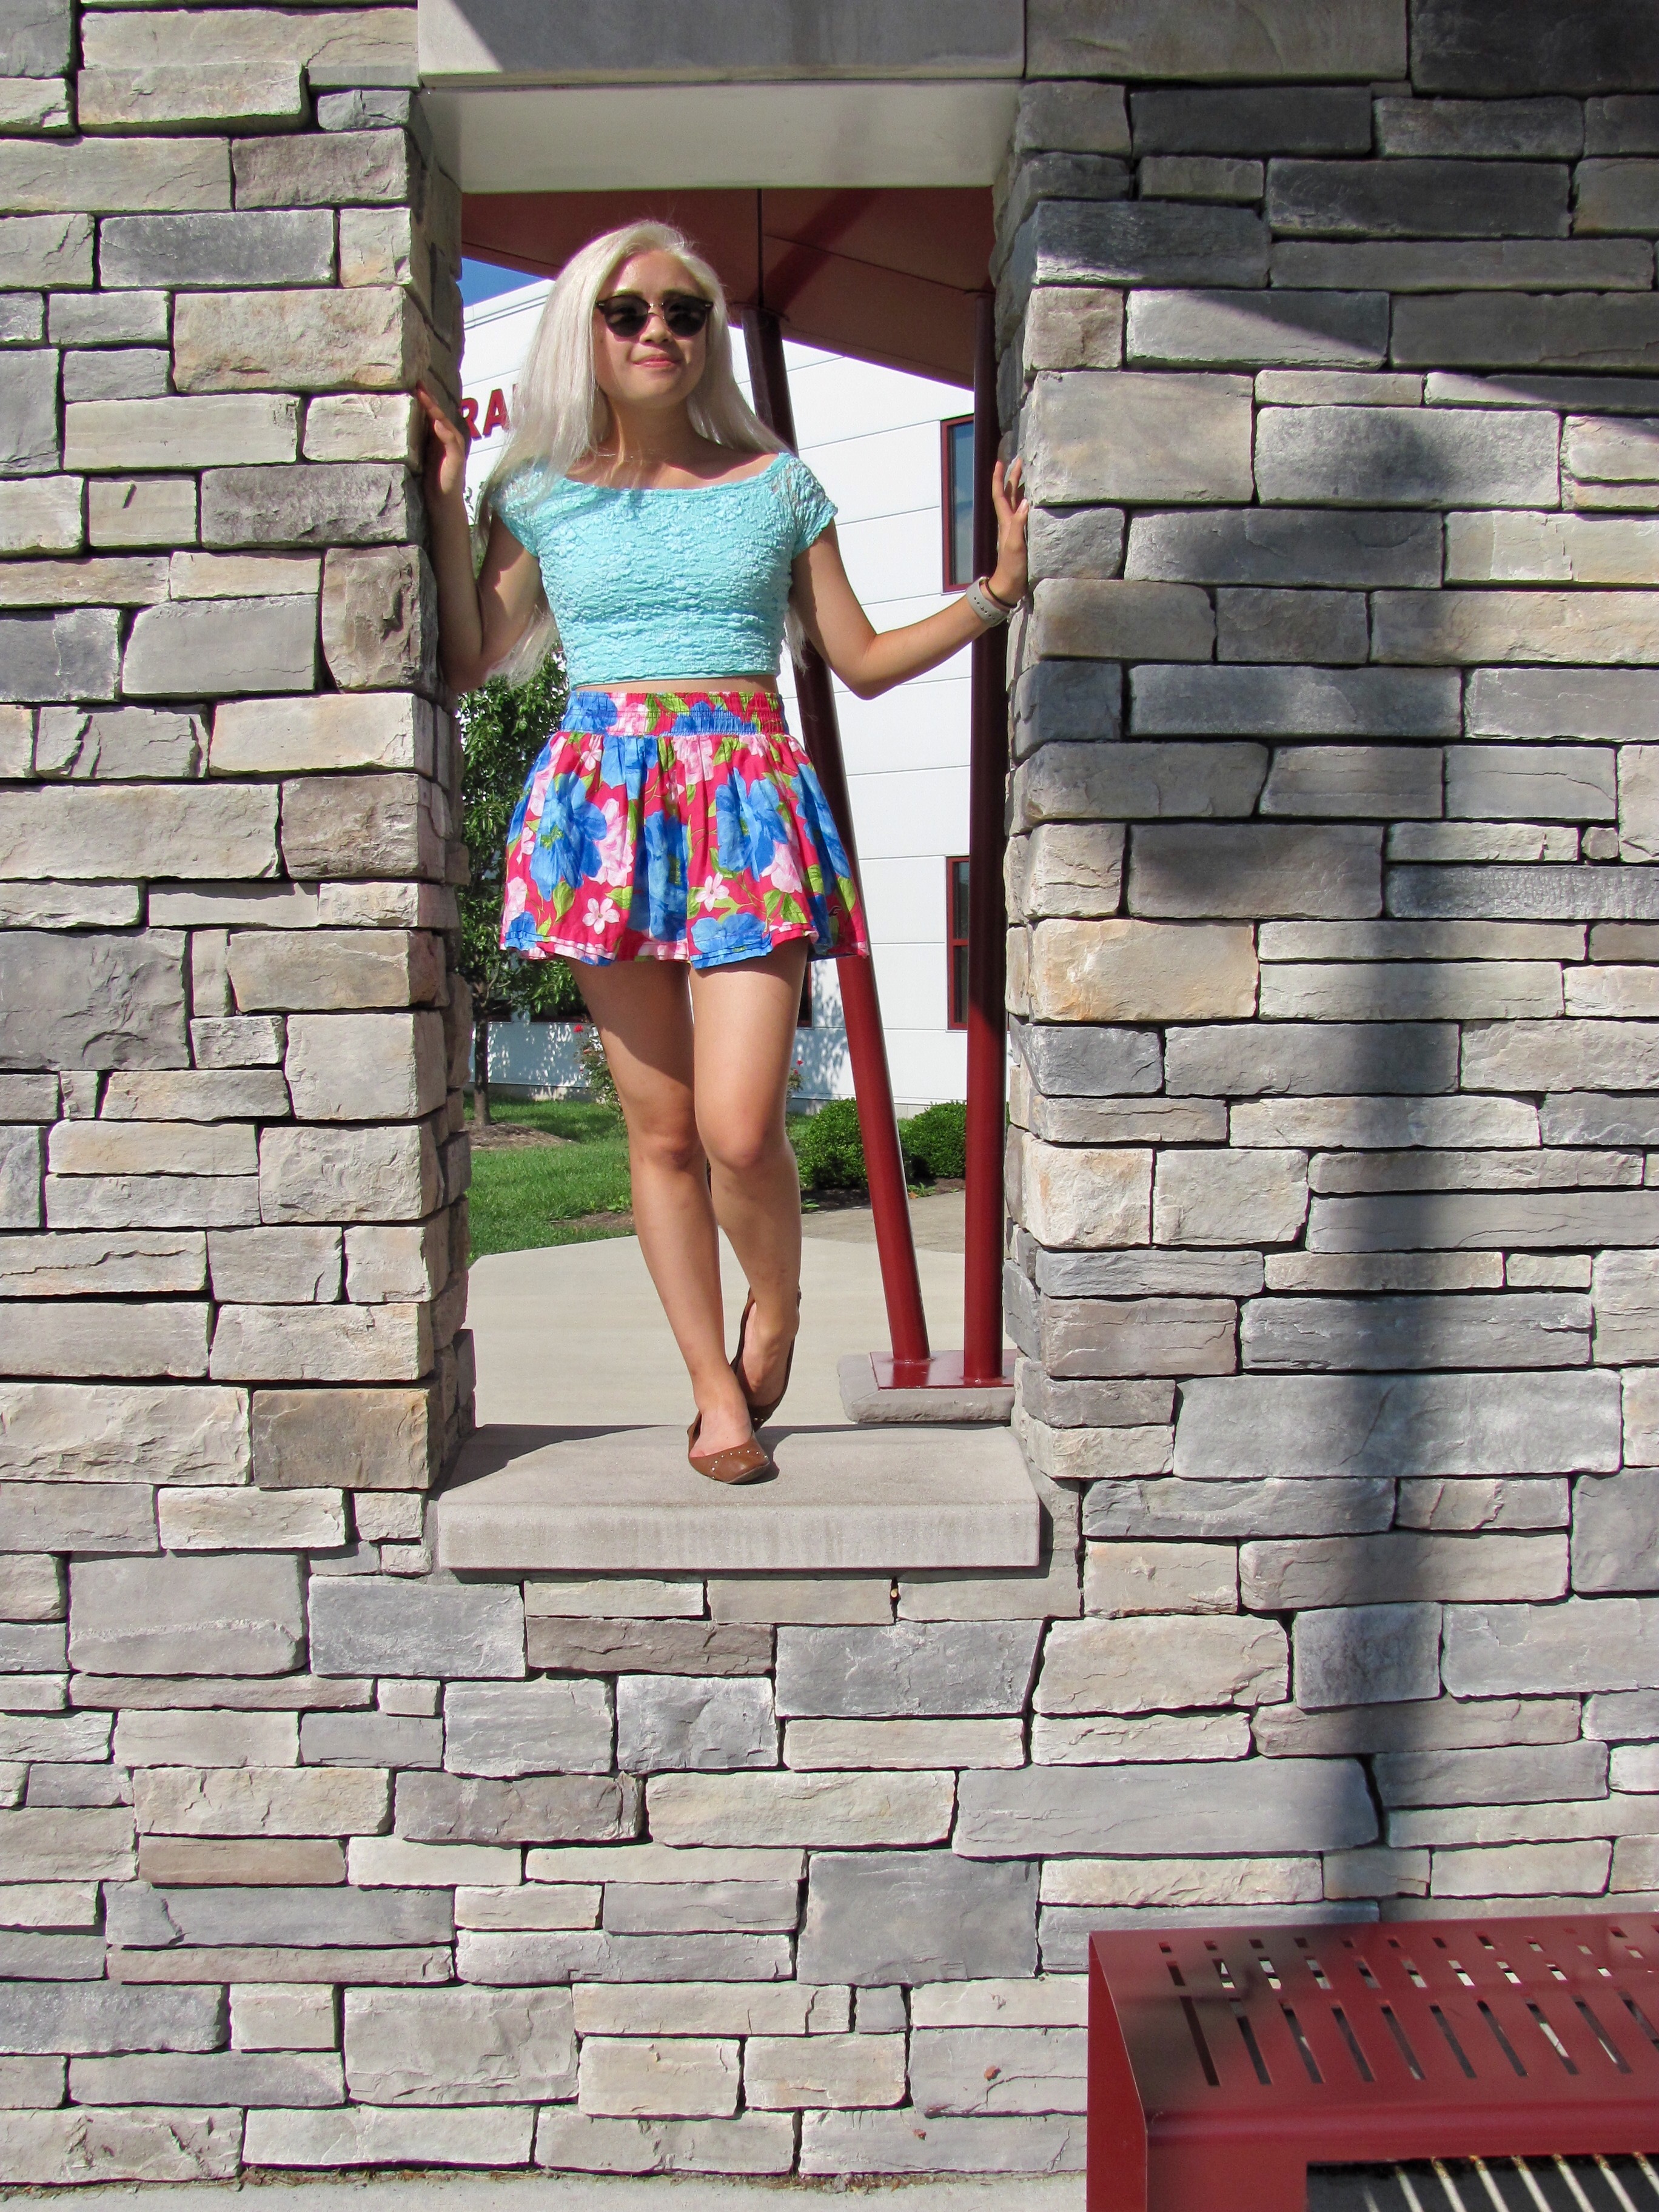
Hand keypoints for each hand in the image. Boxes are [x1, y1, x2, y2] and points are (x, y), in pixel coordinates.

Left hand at [416, 384, 468, 506]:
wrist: (442, 503)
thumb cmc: (432, 481)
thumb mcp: (420, 455)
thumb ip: (417, 439)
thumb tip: (400, 423)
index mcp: (439, 437)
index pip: (432, 414)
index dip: (424, 399)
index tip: (413, 383)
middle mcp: (448, 439)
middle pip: (439, 415)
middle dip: (429, 399)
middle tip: (418, 383)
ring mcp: (454, 449)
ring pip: (446, 425)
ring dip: (436, 411)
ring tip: (425, 398)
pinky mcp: (457, 460)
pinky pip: (452, 443)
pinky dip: (445, 433)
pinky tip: (437, 424)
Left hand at [988, 455, 1028, 605]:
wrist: (1010, 585)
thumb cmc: (1011, 566)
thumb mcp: (1014, 544)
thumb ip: (1019, 523)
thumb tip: (1025, 501)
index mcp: (1006, 520)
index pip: (1000, 494)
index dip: (1000, 478)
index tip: (1001, 462)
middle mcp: (1010, 522)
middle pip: (1010, 494)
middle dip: (1014, 477)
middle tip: (1021, 461)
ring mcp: (1017, 529)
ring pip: (1018, 503)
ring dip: (1022, 488)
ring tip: (1031, 475)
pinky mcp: (1024, 536)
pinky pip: (1026, 514)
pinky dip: (1031, 504)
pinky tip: (1039, 502)